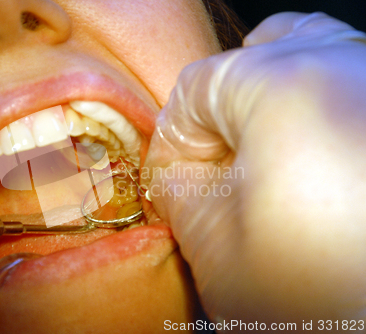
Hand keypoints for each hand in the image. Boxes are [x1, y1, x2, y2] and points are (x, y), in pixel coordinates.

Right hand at [143, 12, 365, 326]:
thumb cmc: (328, 302)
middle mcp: (351, 65)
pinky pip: (355, 87)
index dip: (173, 139)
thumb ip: (177, 188)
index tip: (173, 181)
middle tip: (223, 164)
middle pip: (260, 51)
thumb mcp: (216, 248)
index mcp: (286, 85)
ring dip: (278, 103)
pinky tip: (319, 168)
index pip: (195, 88)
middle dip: (227, 109)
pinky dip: (325, 113)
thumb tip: (174, 167)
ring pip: (316, 58)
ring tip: (270, 164)